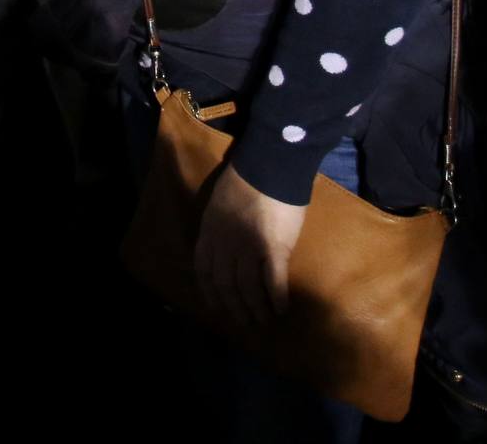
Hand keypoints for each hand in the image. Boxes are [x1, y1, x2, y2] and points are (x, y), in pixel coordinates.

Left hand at [194, 162, 306, 330]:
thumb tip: (227, 246)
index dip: (210, 291)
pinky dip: (277, 299)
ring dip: (256, 309)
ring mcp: (248, 247)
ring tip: (264, 320)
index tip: (216, 306)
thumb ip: (221, 225)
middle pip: (226, 284)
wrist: (270, 164)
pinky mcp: (273, 248)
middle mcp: (225, 243)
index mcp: (210, 230)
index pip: (204, 269)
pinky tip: (282, 308)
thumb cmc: (248, 178)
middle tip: (244, 322)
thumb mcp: (221, 201)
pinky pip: (273, 282)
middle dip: (234, 307)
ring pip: (248, 289)